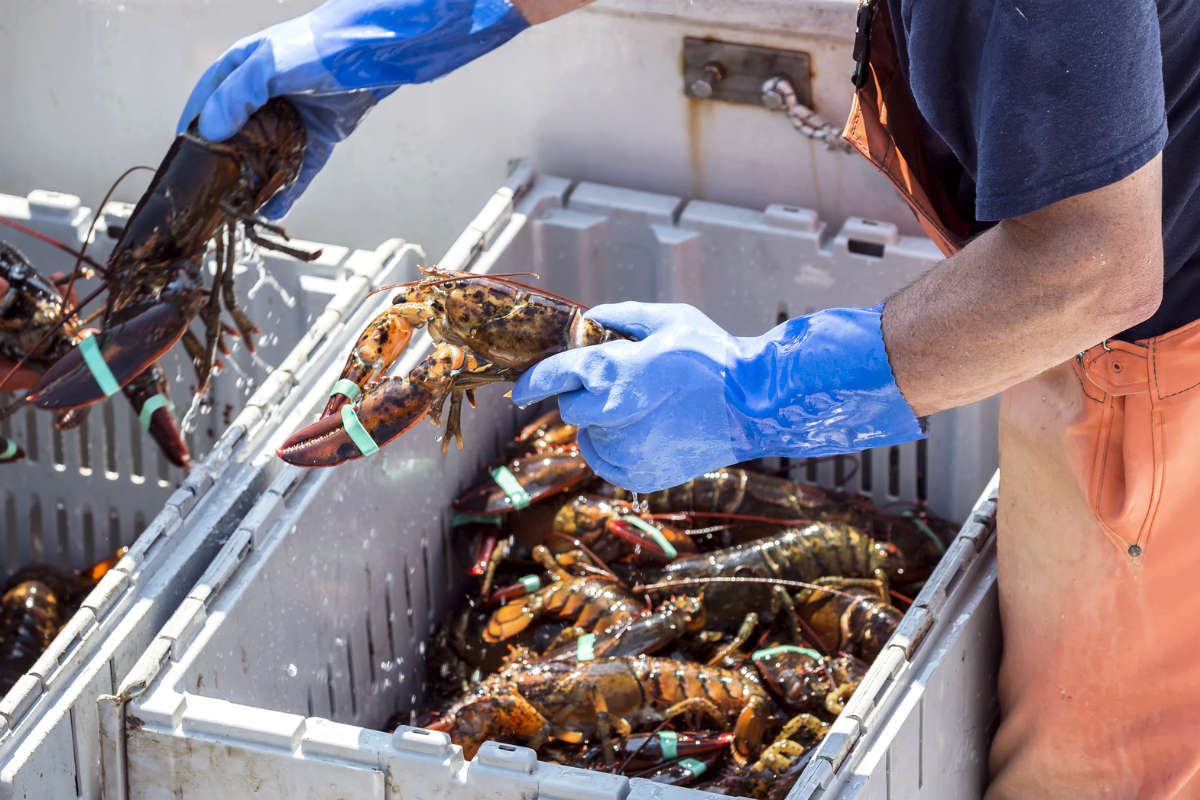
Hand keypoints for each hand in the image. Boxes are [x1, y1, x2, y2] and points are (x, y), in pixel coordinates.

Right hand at [177, 0, 528, 217]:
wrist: (374, 54)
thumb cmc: (317, 49)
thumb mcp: (267, 67)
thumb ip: (236, 98)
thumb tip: (210, 133)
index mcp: (240, 72)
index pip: (205, 105)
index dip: (192, 133)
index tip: (181, 163)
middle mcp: (262, 97)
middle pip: (235, 137)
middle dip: (223, 166)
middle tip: (210, 196)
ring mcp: (291, 119)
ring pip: (266, 158)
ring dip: (254, 183)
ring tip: (240, 210)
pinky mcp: (319, 138)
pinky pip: (298, 171)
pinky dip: (288, 191)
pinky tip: (274, 213)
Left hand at [511, 302, 923, 491]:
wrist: (754, 406)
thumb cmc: (713, 356)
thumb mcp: (670, 318)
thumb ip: (622, 317)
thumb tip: (590, 320)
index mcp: (614, 370)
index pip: (554, 376)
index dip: (533, 382)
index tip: (520, 390)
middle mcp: (612, 413)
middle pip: (571, 410)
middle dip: (584, 398)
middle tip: (619, 388)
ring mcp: (626, 450)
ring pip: (591, 437)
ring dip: (604, 423)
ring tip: (646, 410)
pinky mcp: (639, 476)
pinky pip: (608, 462)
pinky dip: (617, 448)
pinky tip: (649, 432)